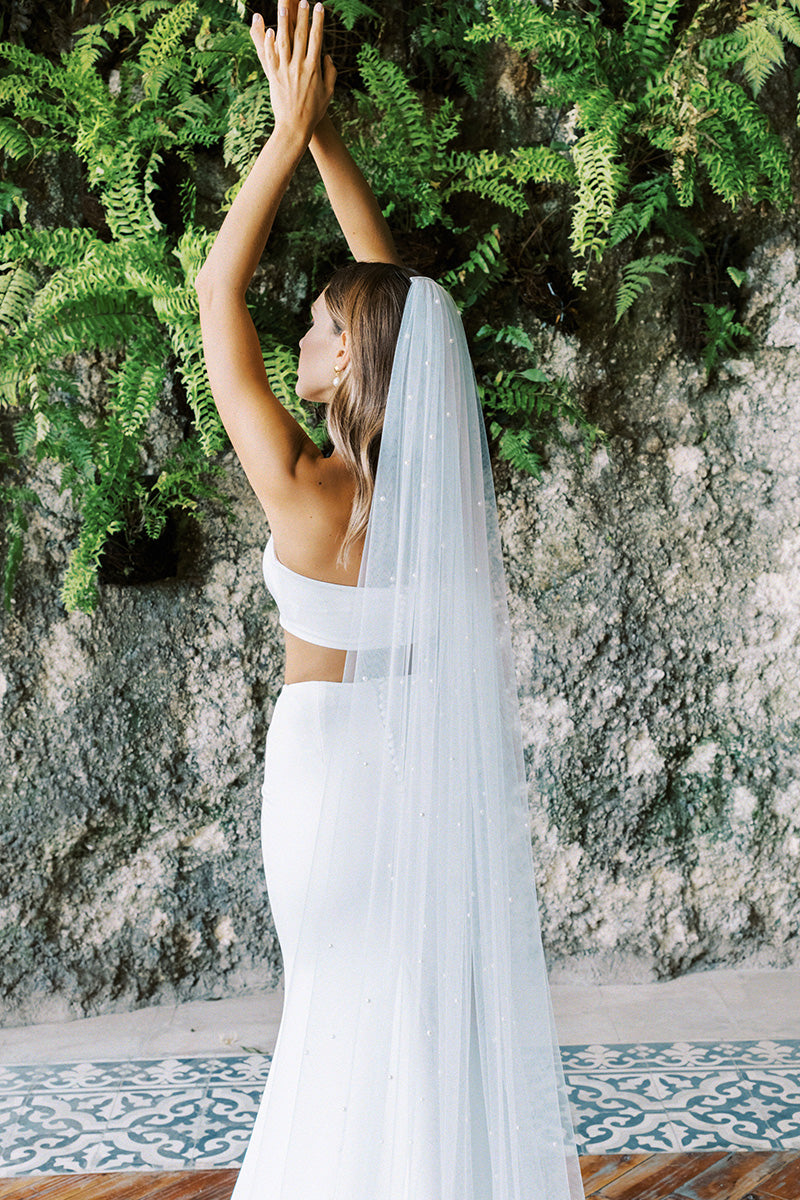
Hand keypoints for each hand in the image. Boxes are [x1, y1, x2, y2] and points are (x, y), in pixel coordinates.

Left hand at [251, 3, 335, 144]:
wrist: (295, 127)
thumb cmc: (313, 112)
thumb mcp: (328, 93)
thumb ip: (330, 73)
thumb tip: (327, 57)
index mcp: (314, 69)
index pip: (317, 39)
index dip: (318, 21)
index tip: (319, 6)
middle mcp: (299, 66)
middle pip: (300, 35)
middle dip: (302, 16)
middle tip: (302, 0)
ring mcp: (285, 70)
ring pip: (283, 42)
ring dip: (283, 23)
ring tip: (283, 7)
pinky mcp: (274, 76)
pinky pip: (271, 56)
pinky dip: (269, 42)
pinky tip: (269, 30)